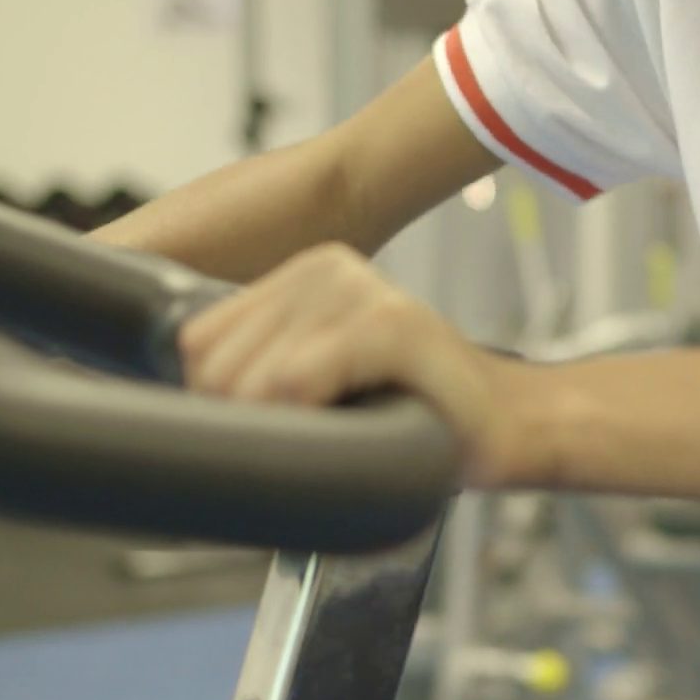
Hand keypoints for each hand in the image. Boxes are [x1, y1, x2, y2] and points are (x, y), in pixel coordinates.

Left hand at [179, 243, 549, 487]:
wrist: (510, 427)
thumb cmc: (418, 415)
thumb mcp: (323, 378)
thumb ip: (263, 369)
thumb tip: (189, 392)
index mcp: (304, 273)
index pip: (195, 342)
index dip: (219, 402)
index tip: (280, 422)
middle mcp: (327, 267)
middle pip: (213, 365)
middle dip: (246, 420)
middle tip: (320, 432)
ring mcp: (360, 289)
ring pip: (251, 380)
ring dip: (286, 427)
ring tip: (348, 426)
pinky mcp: (390, 323)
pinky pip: (296, 383)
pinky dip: (310, 419)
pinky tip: (359, 424)